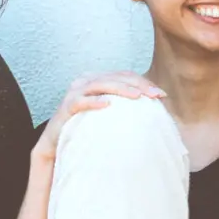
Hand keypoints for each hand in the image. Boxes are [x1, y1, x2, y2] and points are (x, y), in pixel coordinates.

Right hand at [33, 71, 165, 163]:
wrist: (57, 143)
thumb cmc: (86, 129)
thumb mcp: (107, 115)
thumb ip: (124, 106)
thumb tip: (152, 108)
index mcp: (97, 79)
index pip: (124, 75)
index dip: (143, 82)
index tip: (161, 95)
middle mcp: (85, 81)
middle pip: (115, 77)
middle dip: (137, 84)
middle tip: (155, 95)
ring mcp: (74, 92)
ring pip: (100, 84)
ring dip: (120, 89)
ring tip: (137, 97)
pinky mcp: (66, 106)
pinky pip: (81, 101)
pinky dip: (94, 102)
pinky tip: (108, 105)